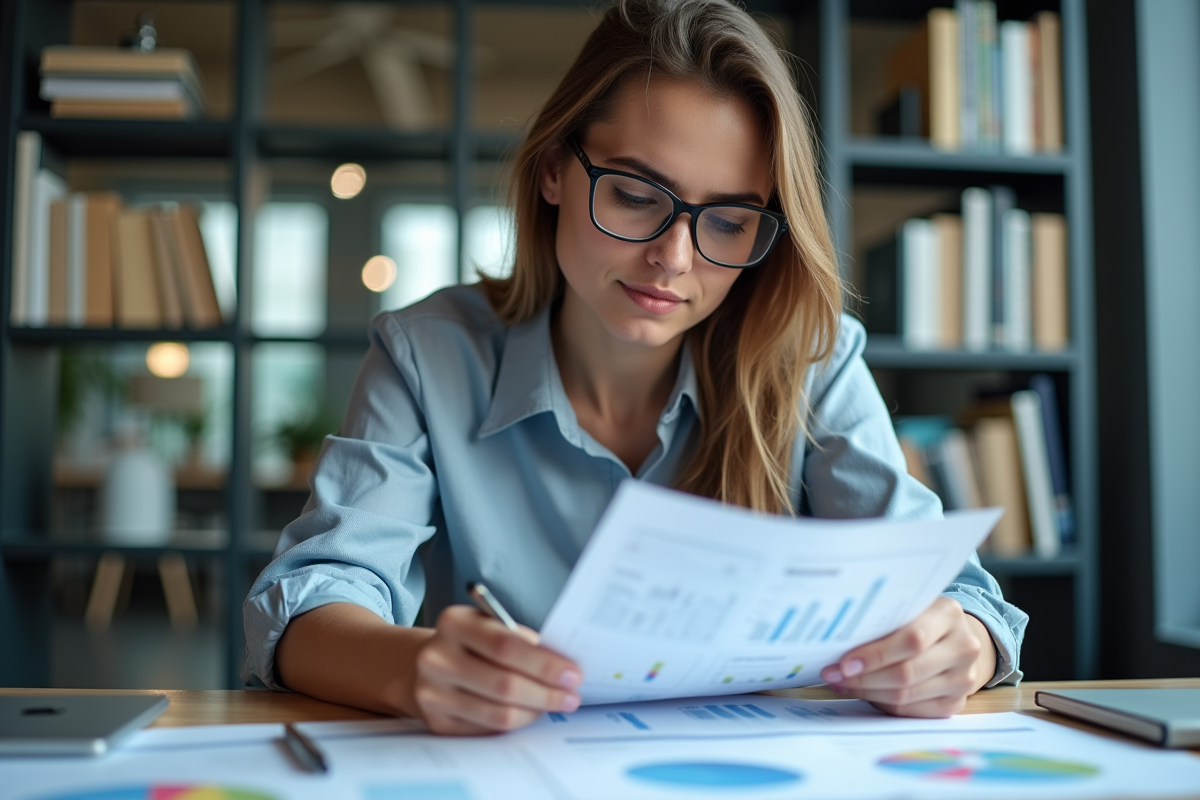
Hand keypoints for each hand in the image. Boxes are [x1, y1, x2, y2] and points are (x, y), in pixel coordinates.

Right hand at [410, 605, 583, 734]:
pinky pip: (488, 729)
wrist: (428, 663)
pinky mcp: (437, 722)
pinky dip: (516, 722)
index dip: (544, 664)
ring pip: (499, 713)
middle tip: (571, 696)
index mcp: (454, 623)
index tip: (572, 674)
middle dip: (546, 693)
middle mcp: (437, 658)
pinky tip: (529, 712)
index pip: (506, 646)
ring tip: (554, 704)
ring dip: (535, 711)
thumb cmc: (472, 642)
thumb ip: (521, 641)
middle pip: (504, 684)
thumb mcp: (491, 626)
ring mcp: (433, 693)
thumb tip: (562, 669)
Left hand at [819, 596, 995, 717]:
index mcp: (949, 614)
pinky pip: (911, 711)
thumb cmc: (920, 619)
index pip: (911, 640)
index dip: (875, 655)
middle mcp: (964, 647)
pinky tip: (863, 692)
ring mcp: (963, 678)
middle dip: (864, 677)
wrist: (956, 638)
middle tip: (834, 675)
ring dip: (868, 692)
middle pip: (907, 672)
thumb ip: (884, 620)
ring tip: (842, 683)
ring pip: (906, 695)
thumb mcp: (908, 608)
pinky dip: (882, 704)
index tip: (844, 662)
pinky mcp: (956, 703)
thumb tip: (838, 640)